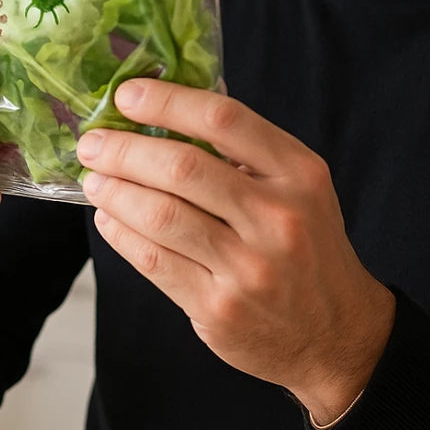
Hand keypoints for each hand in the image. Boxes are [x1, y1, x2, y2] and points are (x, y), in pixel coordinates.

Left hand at [76, 77, 395, 423]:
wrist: (336, 334)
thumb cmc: (307, 247)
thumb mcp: (299, 188)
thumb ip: (246, 148)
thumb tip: (176, 99)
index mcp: (299, 174)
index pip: (224, 120)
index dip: (168, 101)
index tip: (128, 94)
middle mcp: (278, 217)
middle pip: (183, 169)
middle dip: (125, 150)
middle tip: (94, 143)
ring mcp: (249, 268)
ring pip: (161, 217)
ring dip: (115, 193)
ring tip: (95, 181)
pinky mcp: (219, 309)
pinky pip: (155, 262)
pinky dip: (122, 235)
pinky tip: (110, 219)